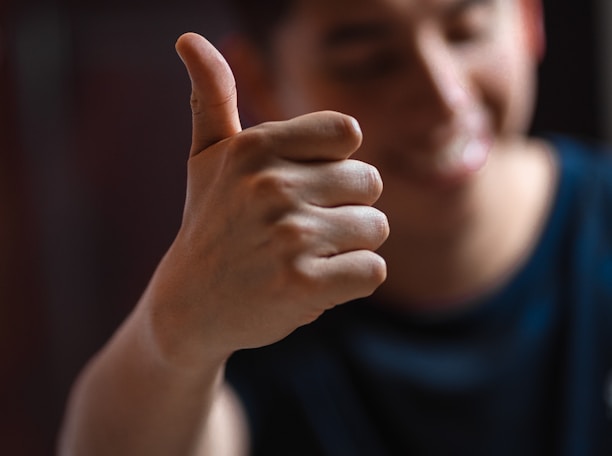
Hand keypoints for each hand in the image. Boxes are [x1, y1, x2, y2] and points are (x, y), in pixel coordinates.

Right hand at [145, 33, 388, 364]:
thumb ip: (211, 96)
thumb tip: (188, 36)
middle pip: (369, 182)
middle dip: (345, 209)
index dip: (336, 164)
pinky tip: (315, 284)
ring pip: (376, 228)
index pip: (349, 134)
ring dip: (349, 248)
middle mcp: (272, 185)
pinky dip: (354, 281)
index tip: (303, 186)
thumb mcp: (206, 158)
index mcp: (256, 147)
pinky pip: (372, 270)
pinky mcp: (303, 285)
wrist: (190, 305)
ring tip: (303, 258)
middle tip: (300, 231)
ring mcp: (288, 236)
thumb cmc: (210, 224)